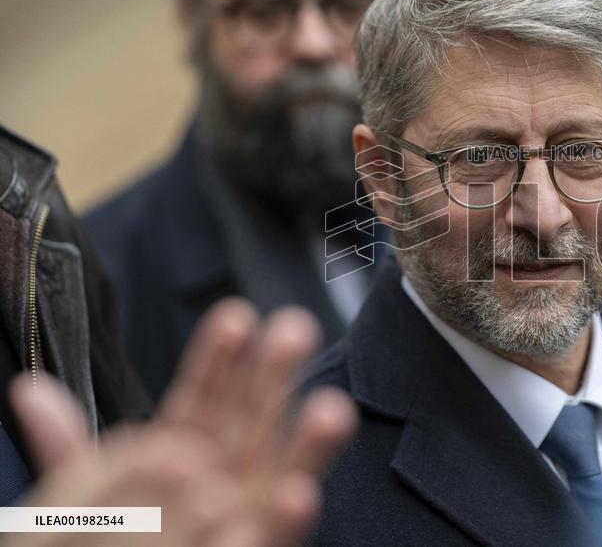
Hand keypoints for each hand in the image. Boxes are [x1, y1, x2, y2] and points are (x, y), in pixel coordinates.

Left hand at [8, 298, 356, 545]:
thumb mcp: (85, 501)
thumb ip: (72, 450)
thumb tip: (30, 391)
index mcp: (185, 458)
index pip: (205, 400)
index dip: (219, 361)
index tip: (236, 319)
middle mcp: (226, 481)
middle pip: (254, 420)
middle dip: (274, 376)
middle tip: (294, 329)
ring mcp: (248, 518)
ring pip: (282, 473)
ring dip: (307, 444)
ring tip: (329, 409)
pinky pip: (272, 538)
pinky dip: (285, 519)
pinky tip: (294, 494)